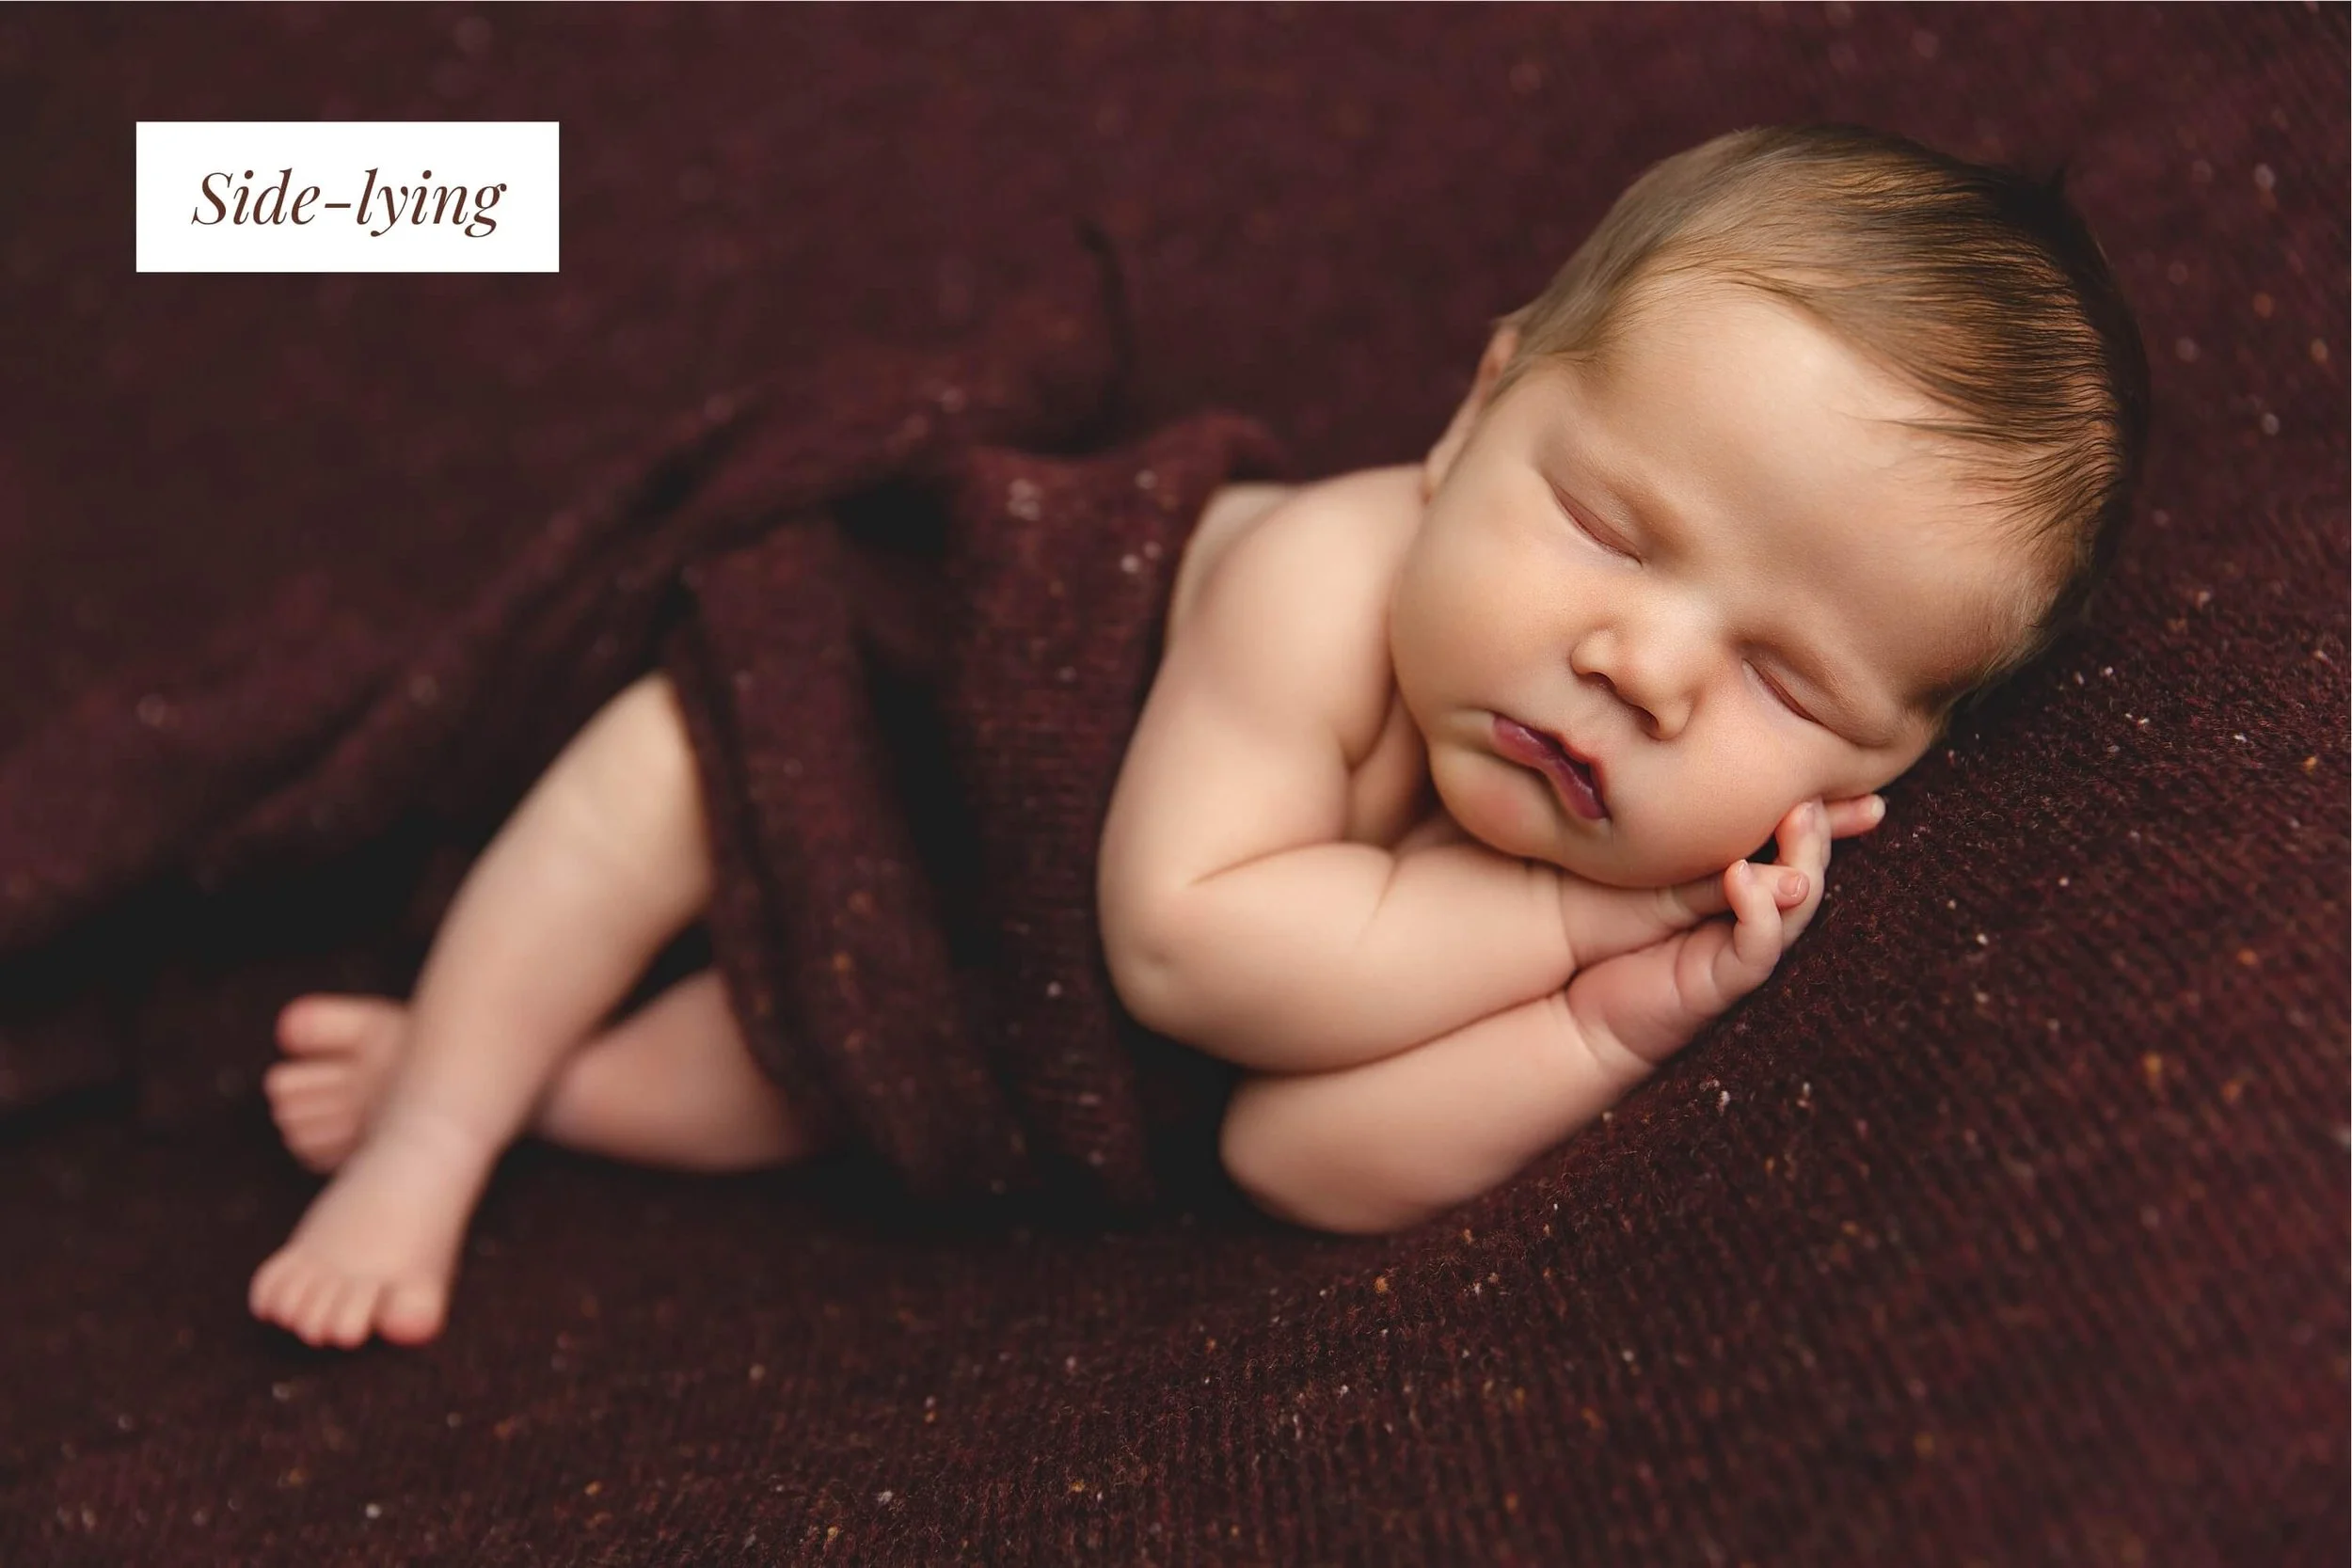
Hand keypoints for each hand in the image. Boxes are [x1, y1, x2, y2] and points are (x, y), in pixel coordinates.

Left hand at [1556, 793, 1881, 968]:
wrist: (1581, 1005)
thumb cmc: (1610, 926)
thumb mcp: (1655, 867)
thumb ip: (1690, 836)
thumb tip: (1714, 771)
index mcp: (1745, 883)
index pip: (1797, 841)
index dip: (1830, 813)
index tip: (1860, 780)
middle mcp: (1756, 918)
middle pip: (1809, 867)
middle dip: (1826, 832)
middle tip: (1816, 793)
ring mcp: (1744, 951)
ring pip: (1795, 904)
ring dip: (1802, 860)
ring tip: (1797, 819)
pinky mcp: (1722, 982)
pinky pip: (1756, 945)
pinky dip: (1757, 910)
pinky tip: (1743, 877)